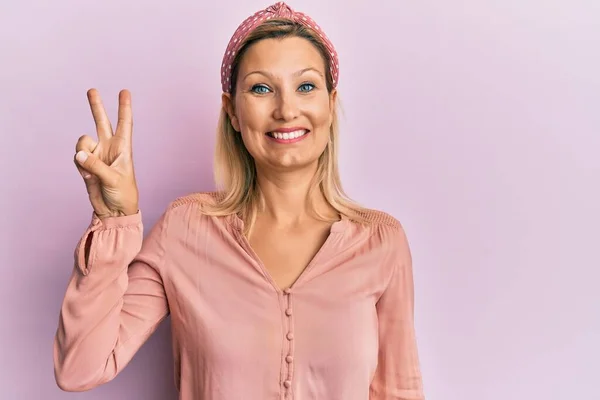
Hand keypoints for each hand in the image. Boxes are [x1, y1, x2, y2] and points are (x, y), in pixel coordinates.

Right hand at [74, 89, 138, 218]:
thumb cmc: (123, 194)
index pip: (125, 124)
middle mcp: (110, 148)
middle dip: (97, 106)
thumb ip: (96, 165)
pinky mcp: (86, 164)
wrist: (113, 210)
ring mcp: (97, 155)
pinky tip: (87, 176)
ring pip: (83, 142)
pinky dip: (79, 166)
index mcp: (123, 148)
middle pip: (102, 122)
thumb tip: (79, 154)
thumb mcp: (114, 179)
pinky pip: (77, 157)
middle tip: (92, 90)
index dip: (124, 108)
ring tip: (90, 170)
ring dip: (83, 153)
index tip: (125, 92)